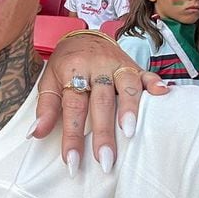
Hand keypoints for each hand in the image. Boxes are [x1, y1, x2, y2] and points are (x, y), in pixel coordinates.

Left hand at [31, 33, 166, 174]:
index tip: (72, 161)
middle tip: (104, 160)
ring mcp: (117, 65)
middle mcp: (96, 68)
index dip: (72, 135)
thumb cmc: (65, 65)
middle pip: (100, 102)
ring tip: (130, 133)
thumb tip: (34, 134)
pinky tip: (163, 93)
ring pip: (125, 86)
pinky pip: (147, 73)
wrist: (83, 36)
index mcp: (73, 72)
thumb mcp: (48, 82)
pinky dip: (155, 83)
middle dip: (103, 133)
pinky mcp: (134, 65)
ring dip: (129, 109)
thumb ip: (45, 108)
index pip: (72, 108)